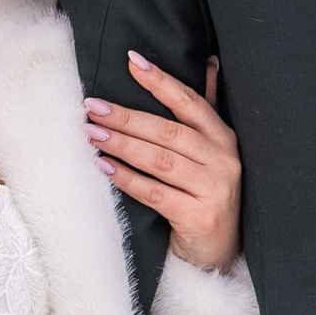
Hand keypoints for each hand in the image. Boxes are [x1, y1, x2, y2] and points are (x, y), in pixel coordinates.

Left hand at [85, 54, 242, 272]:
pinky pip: (154, 193)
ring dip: (121, 145)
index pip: (190, 102)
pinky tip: (104, 167)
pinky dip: (127, 178)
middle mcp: (223, 160)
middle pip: (168, 131)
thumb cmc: (207, 195)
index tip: (132, 61)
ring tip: (91, 134)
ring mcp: (213, 189)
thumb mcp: (213, 153)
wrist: (218, 253)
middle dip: (126, 117)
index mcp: (224, 138)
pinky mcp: (198, 216)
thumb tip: (211, 64)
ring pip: (159, 160)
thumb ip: (205, 112)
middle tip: (92, 107)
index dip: (161, 81)